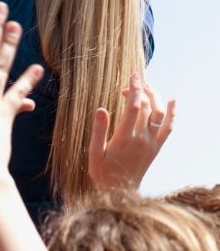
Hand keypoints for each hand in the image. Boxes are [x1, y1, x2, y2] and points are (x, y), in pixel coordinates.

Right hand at [89, 72, 175, 190]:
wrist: (120, 194)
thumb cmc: (103, 172)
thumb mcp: (94, 152)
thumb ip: (98, 130)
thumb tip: (101, 108)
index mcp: (125, 138)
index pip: (133, 107)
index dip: (134, 88)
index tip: (133, 75)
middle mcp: (141, 139)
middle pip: (147, 107)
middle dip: (141, 90)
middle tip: (130, 83)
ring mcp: (151, 144)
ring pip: (159, 115)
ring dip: (155, 97)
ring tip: (145, 88)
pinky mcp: (156, 148)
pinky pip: (169, 128)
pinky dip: (172, 114)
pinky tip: (172, 100)